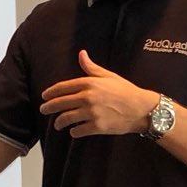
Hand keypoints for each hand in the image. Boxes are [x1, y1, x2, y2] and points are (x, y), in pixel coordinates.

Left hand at [39, 50, 158, 137]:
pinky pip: (78, 131)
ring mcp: (92, 113)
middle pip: (60, 103)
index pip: (62, 87)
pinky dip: (74, 132)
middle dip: (49, 108)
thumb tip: (81, 54)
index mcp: (89, 83)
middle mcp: (88, 97)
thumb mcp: (108, 76)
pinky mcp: (97, 127)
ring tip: (57, 124)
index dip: (50, 93)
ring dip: (59, 122)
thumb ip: (91, 67)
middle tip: (44, 110)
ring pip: (66, 119)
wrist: (141, 109)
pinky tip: (73, 132)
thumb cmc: (126, 91)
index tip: (44, 97)